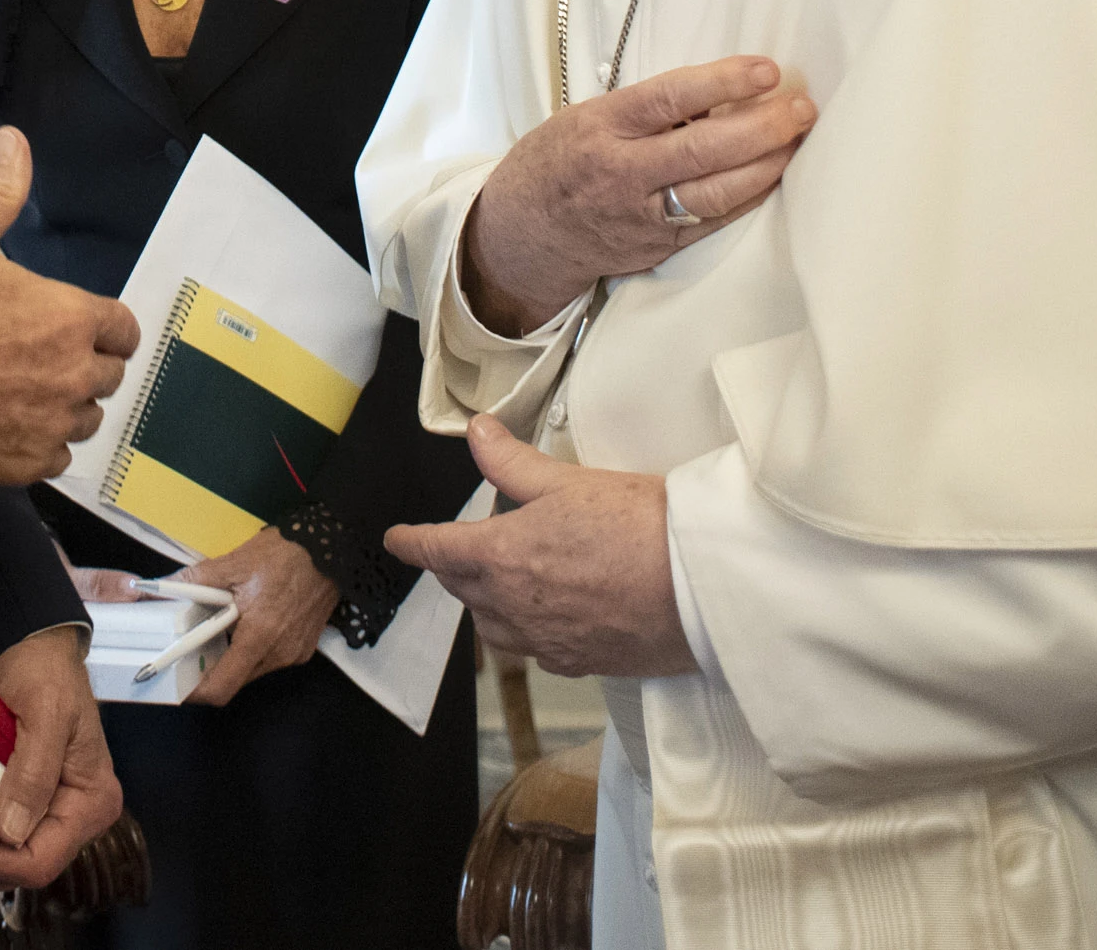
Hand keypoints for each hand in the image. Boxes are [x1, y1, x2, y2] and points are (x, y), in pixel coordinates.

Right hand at [0, 131, 141, 483]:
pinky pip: (58, 457)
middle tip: (41, 351)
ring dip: (67, 404)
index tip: (79, 324)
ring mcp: (49, 425)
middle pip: (110, 374)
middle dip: (85, 361)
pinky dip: (41, 442)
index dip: (104, 323)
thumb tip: (15, 143)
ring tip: (26, 387)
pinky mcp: (24, 465)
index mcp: (67, 317)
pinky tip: (9, 422)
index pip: (124, 327)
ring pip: (86, 418)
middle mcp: (70, 375)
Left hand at [0, 628, 122, 888]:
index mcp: (91, 801)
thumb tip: (11, 829)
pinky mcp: (27, 805)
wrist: (33, 651)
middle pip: (17, 865)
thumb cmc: (47, 672)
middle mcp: (76, 816)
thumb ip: (31, 774)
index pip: (41, 862)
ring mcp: (50, 813)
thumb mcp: (44, 713)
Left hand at [173, 530, 336, 707]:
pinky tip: (248, 621)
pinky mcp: (303, 647)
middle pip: (235, 679)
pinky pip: (270, 658)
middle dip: (212, 667)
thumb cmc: (287, 554)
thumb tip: (161, 586)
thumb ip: (196, 580)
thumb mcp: (235, 563)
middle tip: (194, 645)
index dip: (195, 692)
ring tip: (221, 626)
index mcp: (259, 637)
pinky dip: (253, 647)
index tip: (178, 681)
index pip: (222, 687)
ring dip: (233, 654)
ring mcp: (294, 653)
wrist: (333, 547)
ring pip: (252, 669)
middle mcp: (279, 653)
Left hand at [386, 416, 690, 679]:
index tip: (395, 539)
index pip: (438, 550)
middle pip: (462, 589)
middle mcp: (513, 606)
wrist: (700, 588)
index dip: (411, 542)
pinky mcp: (578, 663)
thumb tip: (477, 433)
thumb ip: (513, 463)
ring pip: (491, 627)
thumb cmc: (640, 527)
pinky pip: (532, 651)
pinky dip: (525, 632)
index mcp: (502, 556)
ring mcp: (545, 640)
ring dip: (484, 604)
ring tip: (496, 584)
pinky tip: (544, 617)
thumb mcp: (569, 481)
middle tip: (456, 551)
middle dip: (451, 568)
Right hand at [461, 57, 810, 334]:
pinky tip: (773, 173)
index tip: (767, 70)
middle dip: (763, 126)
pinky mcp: (659, 245)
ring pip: (718, 191)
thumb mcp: (586, 118)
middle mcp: (622, 173)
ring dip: (768, 163)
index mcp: (600, 128)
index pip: (671, 98)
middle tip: (801, 107)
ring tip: (798, 138)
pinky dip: (750, 195)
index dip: (724, 82)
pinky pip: (715, 219)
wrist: (522, 236)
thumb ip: (645, 110)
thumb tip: (716, 93)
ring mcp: (642, 215)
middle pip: (705, 150)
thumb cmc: (556, 164)